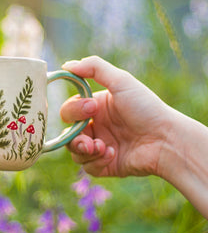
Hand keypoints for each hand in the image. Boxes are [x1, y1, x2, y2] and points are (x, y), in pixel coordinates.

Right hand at [60, 56, 171, 177]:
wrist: (166, 140)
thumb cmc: (146, 108)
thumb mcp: (121, 81)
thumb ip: (93, 68)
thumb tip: (66, 65)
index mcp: (96, 108)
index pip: (69, 110)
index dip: (74, 110)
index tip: (92, 109)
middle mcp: (96, 127)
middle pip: (68, 133)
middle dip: (74, 135)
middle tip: (89, 138)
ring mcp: (100, 147)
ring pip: (74, 152)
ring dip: (84, 150)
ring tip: (102, 148)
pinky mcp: (106, 165)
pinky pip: (88, 166)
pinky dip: (97, 161)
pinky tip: (113, 154)